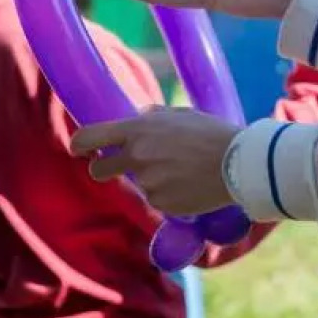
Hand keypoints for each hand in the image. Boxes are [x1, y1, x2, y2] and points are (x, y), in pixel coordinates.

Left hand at [72, 107, 239, 216]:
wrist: (238, 163)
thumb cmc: (212, 133)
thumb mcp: (180, 114)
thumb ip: (152, 116)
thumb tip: (137, 116)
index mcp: (138, 130)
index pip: (90, 137)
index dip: (79, 144)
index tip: (79, 148)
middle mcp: (136, 157)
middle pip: (99, 170)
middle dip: (105, 169)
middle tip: (121, 167)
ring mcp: (146, 183)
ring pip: (135, 184)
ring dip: (148, 180)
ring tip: (179, 171)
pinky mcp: (159, 204)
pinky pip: (154, 199)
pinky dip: (165, 194)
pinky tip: (187, 185)